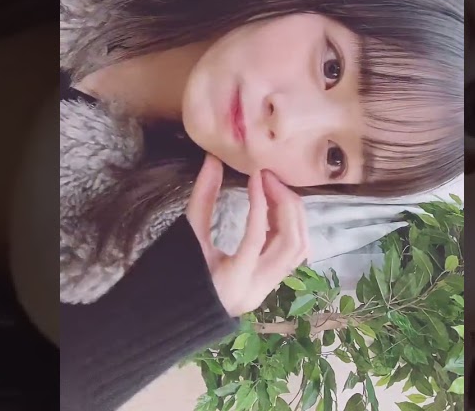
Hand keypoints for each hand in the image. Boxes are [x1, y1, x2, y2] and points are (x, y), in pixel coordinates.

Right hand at [185, 155, 310, 316]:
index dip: (260, 201)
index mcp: (233, 280)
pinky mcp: (270, 285)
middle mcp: (257, 288)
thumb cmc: (176, 277)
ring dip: (292, 216)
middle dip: (285, 204)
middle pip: (290, 243)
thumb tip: (213, 160)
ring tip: (275, 191)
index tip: (256, 175)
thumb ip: (202, 198)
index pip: (257, 237)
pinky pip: (293, 255)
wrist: (175, 315)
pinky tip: (276, 210)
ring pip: (299, 249)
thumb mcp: (188, 237)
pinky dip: (291, 228)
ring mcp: (267, 289)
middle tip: (269, 178)